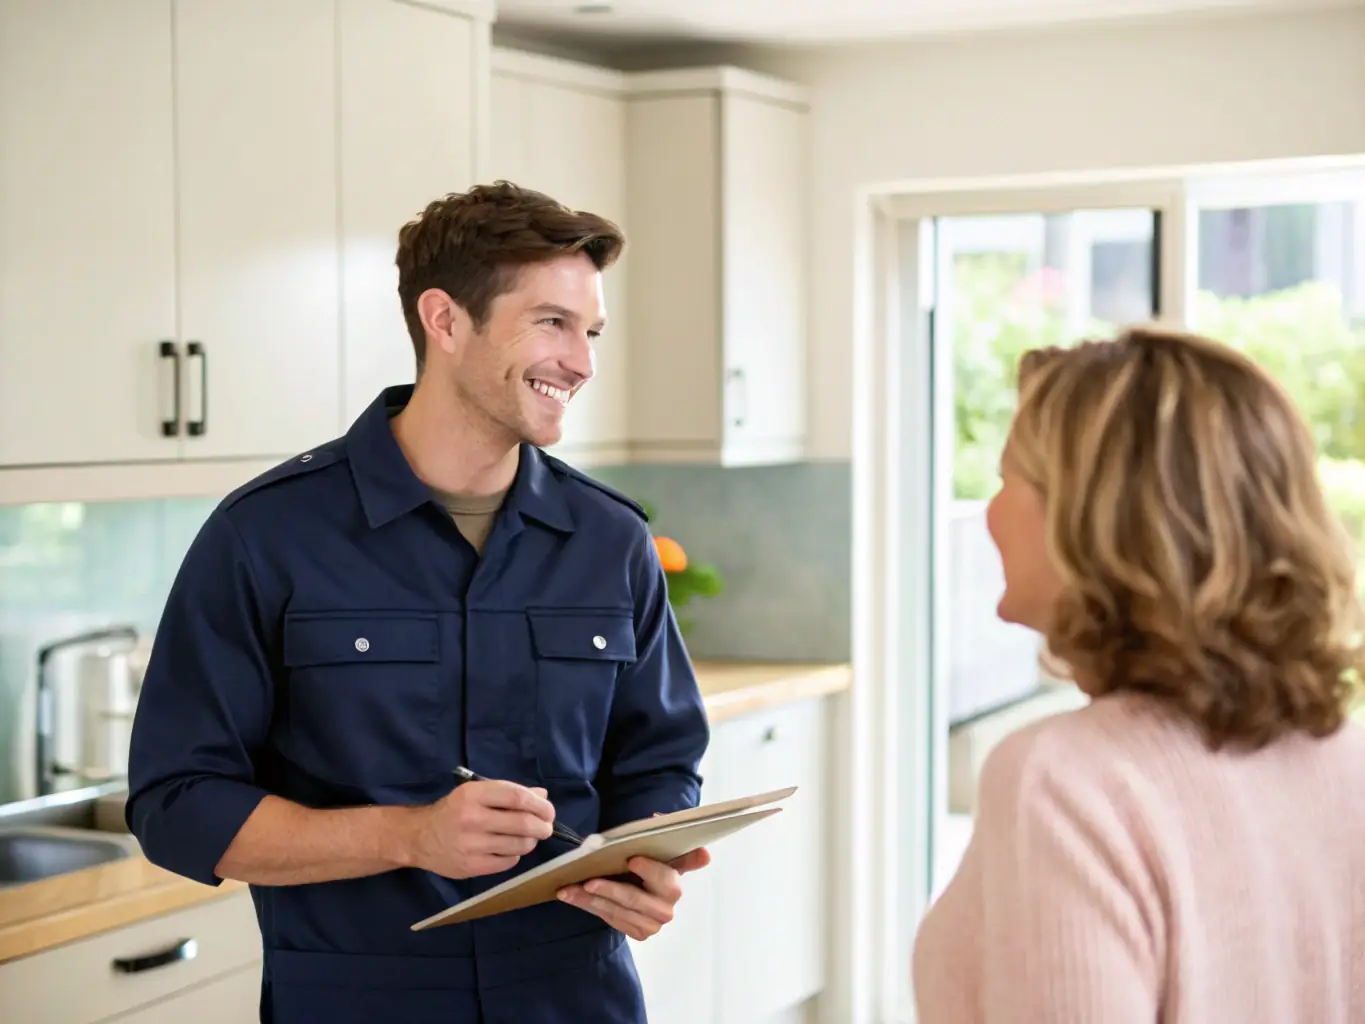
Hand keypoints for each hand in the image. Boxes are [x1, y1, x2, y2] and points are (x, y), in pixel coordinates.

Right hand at [407, 780, 554, 878]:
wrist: (419, 837)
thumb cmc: (453, 811)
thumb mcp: (476, 793)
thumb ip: (509, 793)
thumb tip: (542, 795)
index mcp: (473, 794)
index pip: (517, 796)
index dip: (540, 804)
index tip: (549, 810)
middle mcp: (472, 818)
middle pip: (523, 823)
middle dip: (543, 826)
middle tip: (546, 827)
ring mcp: (471, 845)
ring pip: (519, 845)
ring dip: (531, 841)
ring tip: (528, 837)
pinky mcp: (471, 867)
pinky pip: (508, 862)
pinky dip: (515, 855)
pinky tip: (508, 849)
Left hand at [556, 848, 710, 940]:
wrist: (652, 895)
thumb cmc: (652, 867)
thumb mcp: (661, 851)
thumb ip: (663, 834)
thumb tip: (656, 818)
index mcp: (674, 885)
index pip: (665, 878)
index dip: (650, 870)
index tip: (632, 860)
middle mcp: (666, 909)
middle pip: (634, 899)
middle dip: (610, 890)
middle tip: (589, 882)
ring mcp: (651, 924)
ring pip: (616, 911)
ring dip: (590, 900)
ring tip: (569, 890)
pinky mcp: (637, 932)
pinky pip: (609, 919)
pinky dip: (588, 906)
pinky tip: (571, 896)